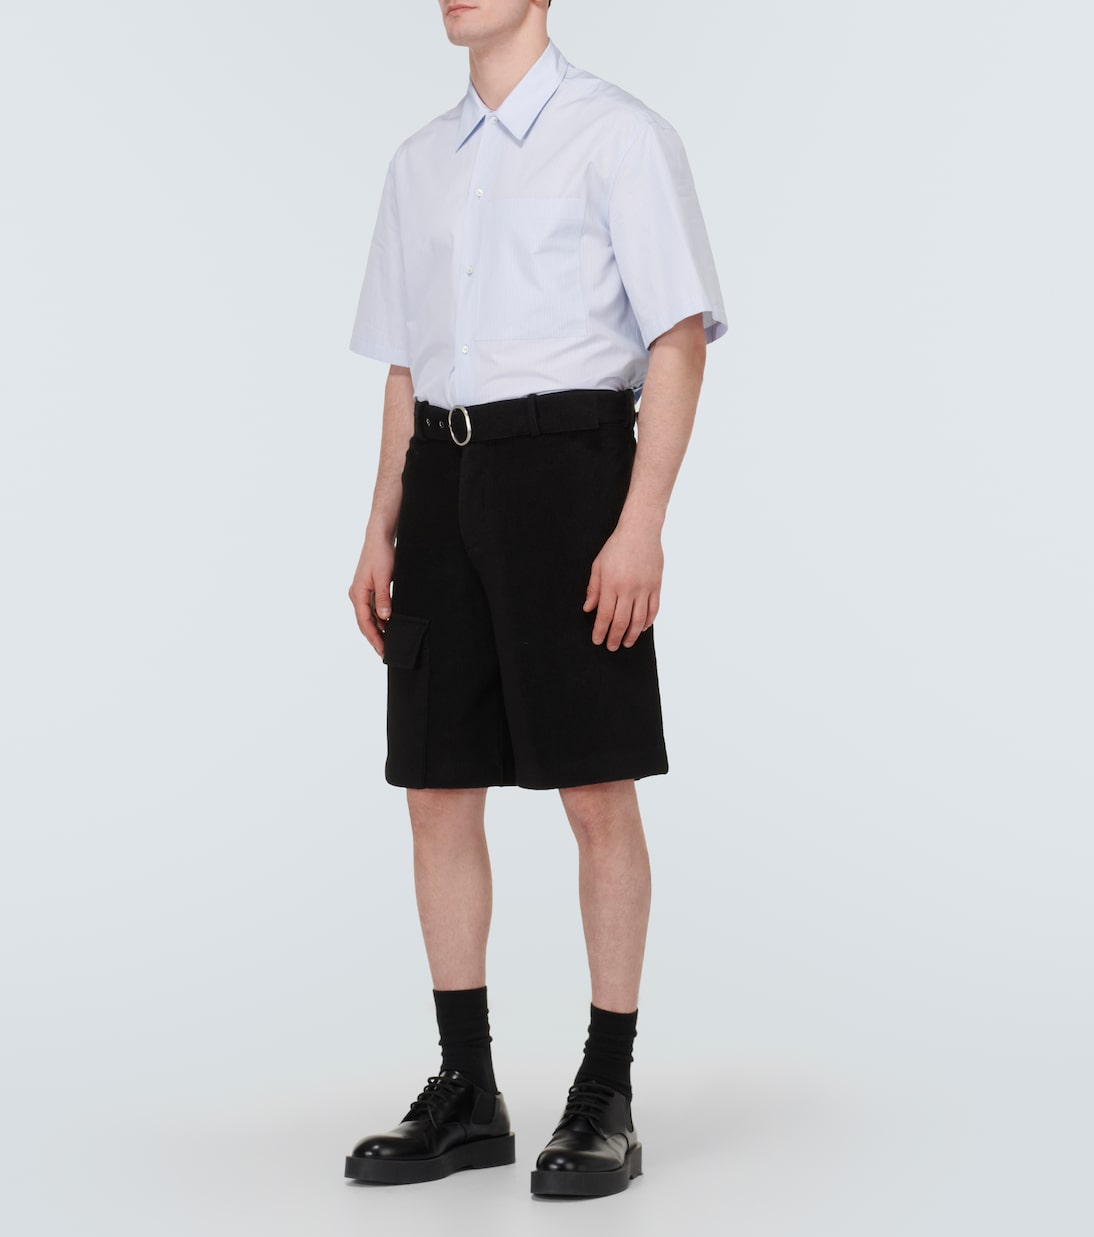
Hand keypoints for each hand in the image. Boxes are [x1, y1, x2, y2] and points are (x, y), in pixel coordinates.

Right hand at [348, 534, 394, 657]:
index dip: (374, 638)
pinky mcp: (369, 589)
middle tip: (386, 653)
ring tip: (389, 643)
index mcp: (357, 593)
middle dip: (375, 639)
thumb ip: (383, 598)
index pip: (365, 622)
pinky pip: (373, 609)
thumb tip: (385, 618)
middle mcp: (357, 595)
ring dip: (378, 630)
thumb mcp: (383, 577)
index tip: (383, 651)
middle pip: (365, 623)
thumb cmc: (381, 554)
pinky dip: (381, 619)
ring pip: (369, 617)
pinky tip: (390, 626)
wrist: (379, 537)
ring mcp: (362, 592)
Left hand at [583, 522, 663, 650]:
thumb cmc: (617, 547)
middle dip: (615, 637)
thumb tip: (588, 608)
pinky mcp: (656, 586)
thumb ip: (593, 588)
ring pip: (639, 619)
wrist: (640, 531)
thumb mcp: (598, 565)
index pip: (605, 615)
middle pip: (621, 621)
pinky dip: (648, 622)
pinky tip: (642, 628)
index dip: (601, 631)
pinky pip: (653, 609)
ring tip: (626, 642)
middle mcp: (628, 589)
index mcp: (611, 584)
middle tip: (611, 647)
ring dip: (632, 634)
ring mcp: (644, 588)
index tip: (598, 640)